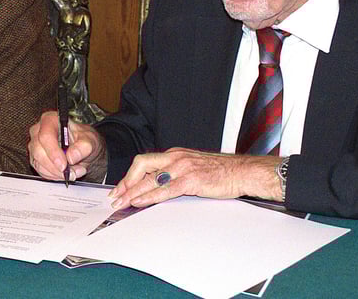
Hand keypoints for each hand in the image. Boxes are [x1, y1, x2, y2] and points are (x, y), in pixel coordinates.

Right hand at [28, 111, 106, 181]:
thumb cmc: (83, 139)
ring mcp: (35, 146)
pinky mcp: (36, 159)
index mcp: (50, 120)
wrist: (82, 148)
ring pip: (39, 163)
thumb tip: (71, 156)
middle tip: (72, 172)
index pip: (45, 136)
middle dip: (56, 166)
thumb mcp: (90, 140)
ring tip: (74, 171)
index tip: (63, 165)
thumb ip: (83, 147)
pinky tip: (65, 173)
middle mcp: (39, 131)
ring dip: (57, 173)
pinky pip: (41, 171)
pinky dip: (54, 175)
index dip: (53, 152)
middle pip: (39, 151)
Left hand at [108, 148, 281, 208]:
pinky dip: (149, 196)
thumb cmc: (221, 172)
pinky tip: (140, 202)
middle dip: (125, 182)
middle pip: (141, 165)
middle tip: (115, 197)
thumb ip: (176, 174)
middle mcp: (176, 157)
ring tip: (122, 202)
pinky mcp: (191, 180)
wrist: (243, 171)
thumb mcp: (193, 167)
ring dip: (133, 191)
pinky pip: (165, 189)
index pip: (144, 162)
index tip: (120, 188)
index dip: (129, 175)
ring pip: (150, 178)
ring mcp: (183, 167)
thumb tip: (157, 186)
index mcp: (175, 154)